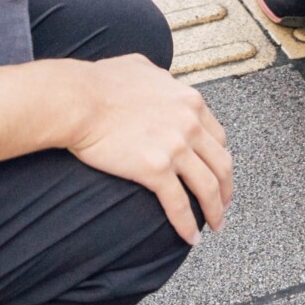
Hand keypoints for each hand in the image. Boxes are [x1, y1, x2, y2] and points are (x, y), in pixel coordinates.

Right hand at [65, 55, 233, 244]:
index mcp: (189, 101)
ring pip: (208, 187)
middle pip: (221, 163)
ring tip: (215, 225)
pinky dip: (188, 224)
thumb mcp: (143, 67)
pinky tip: (191, 237)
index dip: (220, 158)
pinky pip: (179, 204)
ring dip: (216, 210)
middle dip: (227, 187)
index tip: (218, 171)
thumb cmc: (100, 82)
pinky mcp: (155, 169)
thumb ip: (162, 78)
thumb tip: (164, 81)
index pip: (218, 136)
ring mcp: (175, 147)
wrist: (77, 99)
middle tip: (224, 203)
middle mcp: (189, 123)